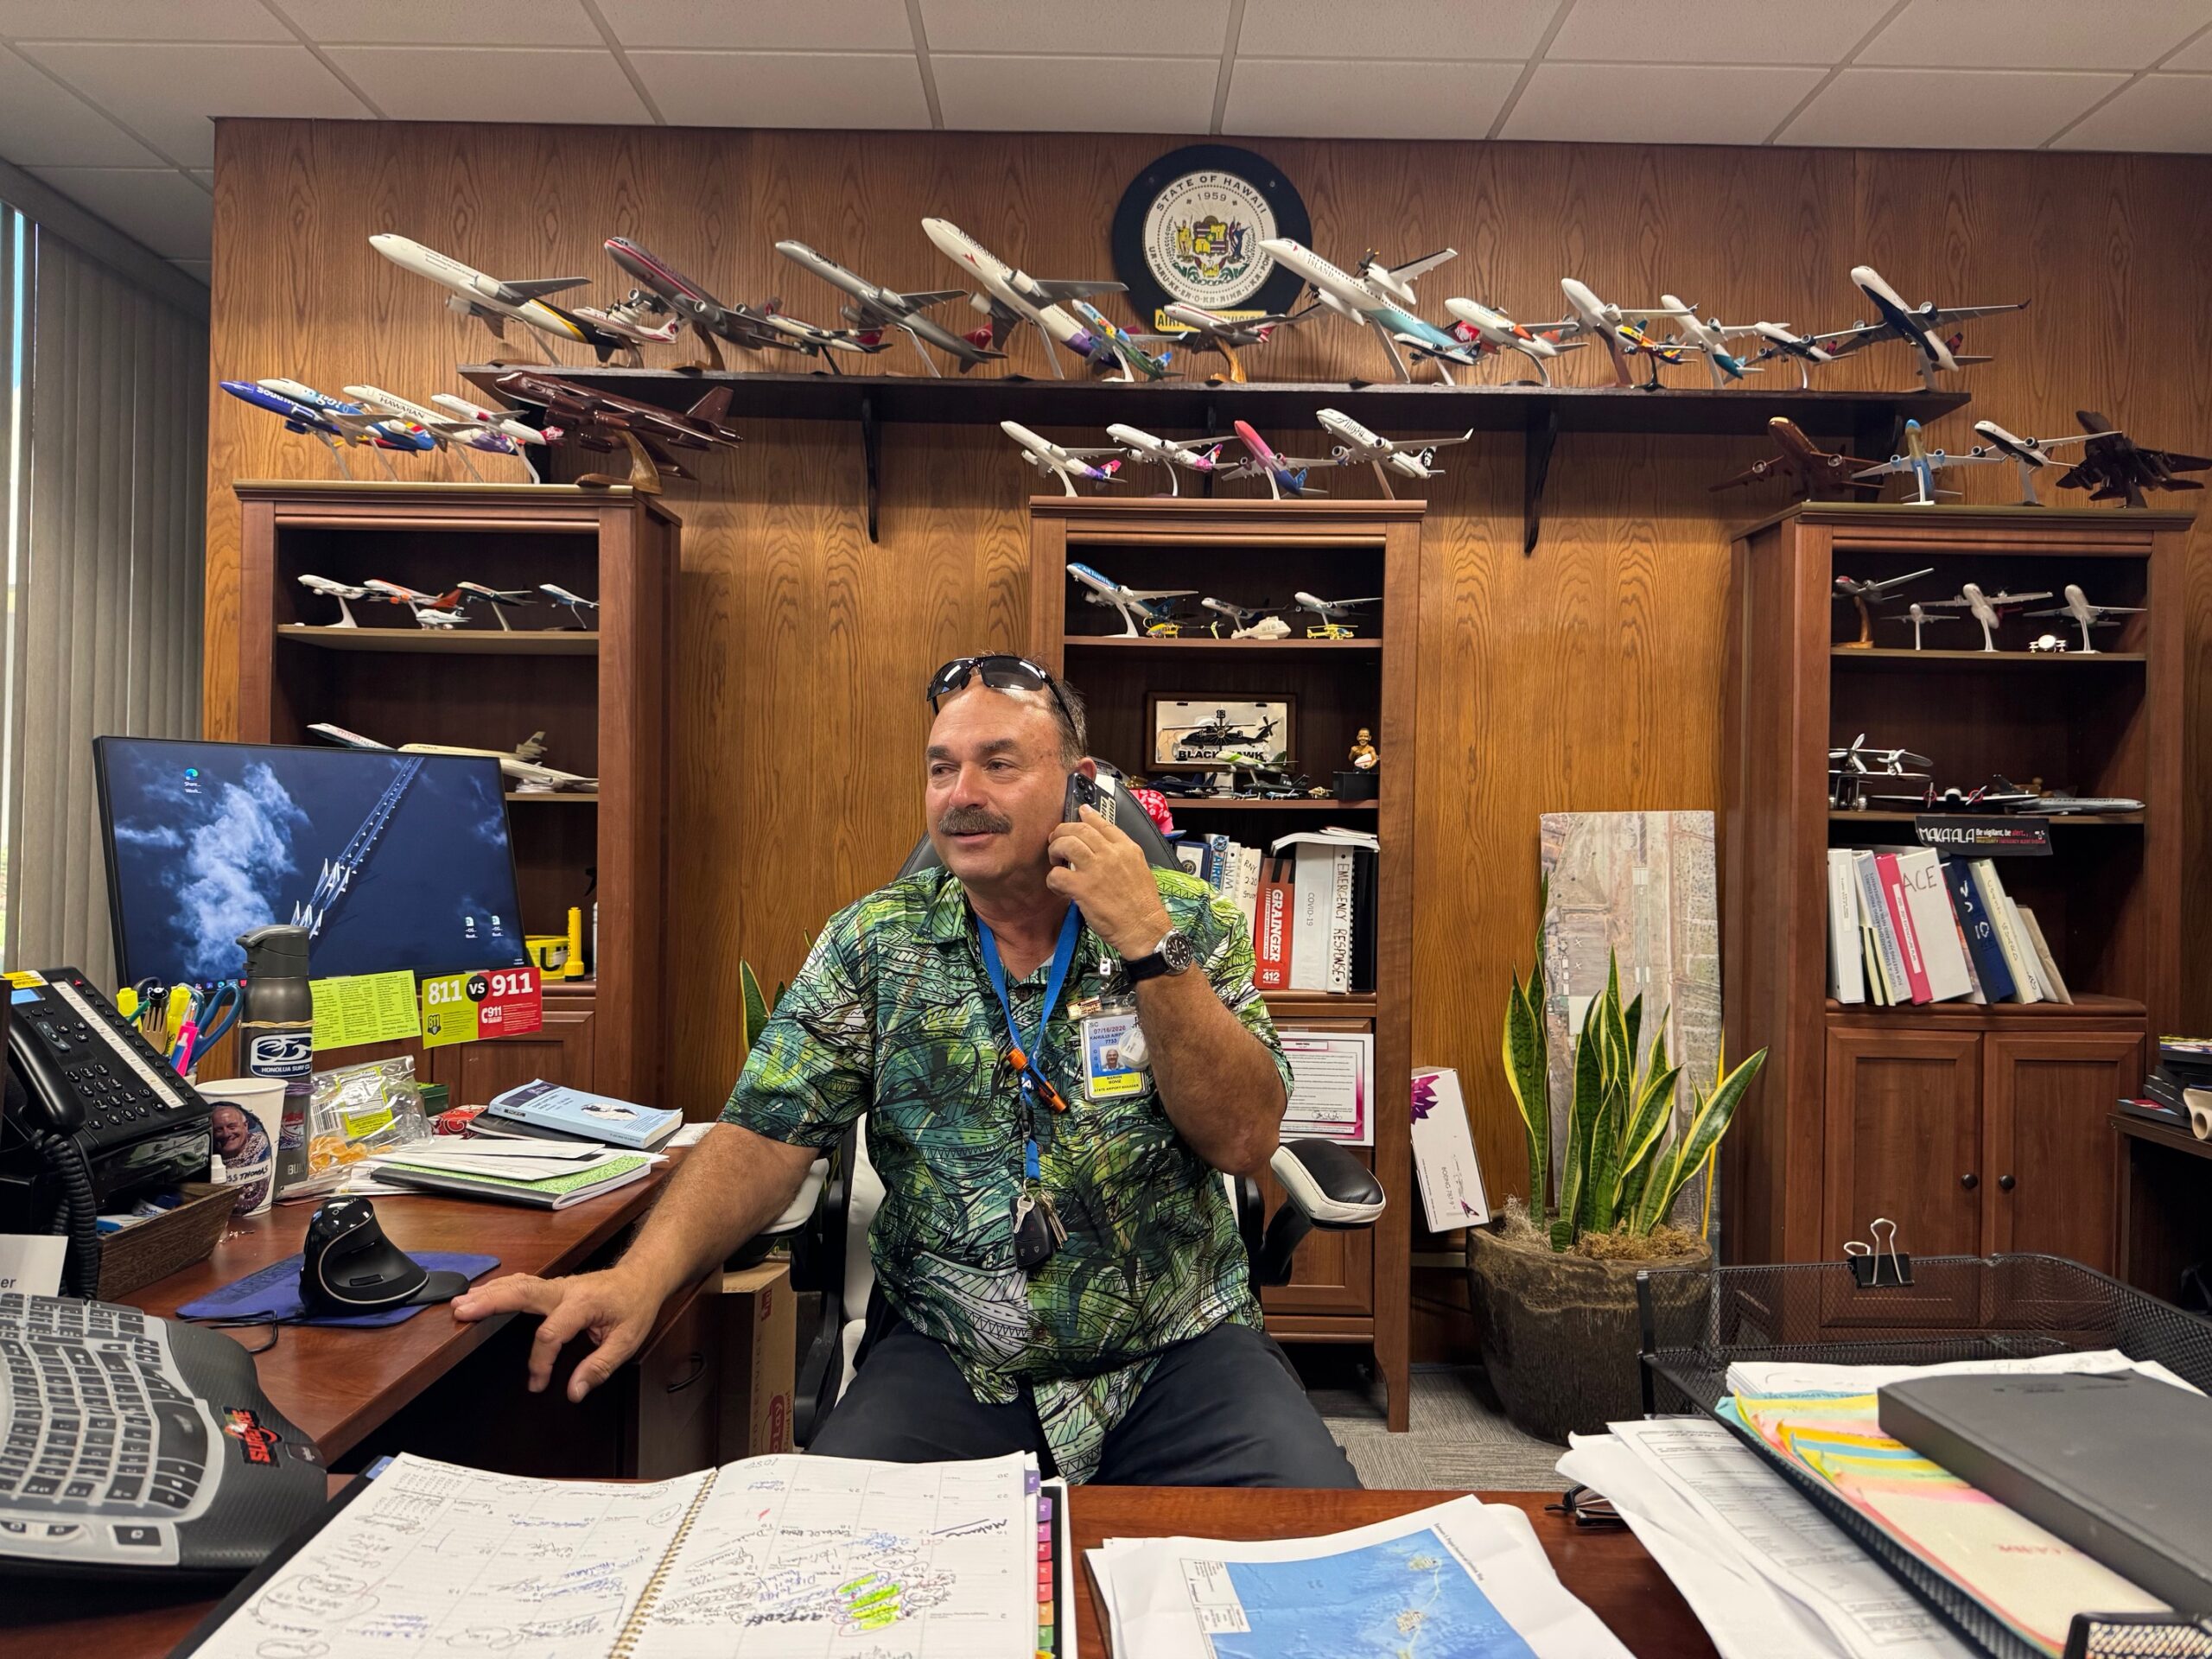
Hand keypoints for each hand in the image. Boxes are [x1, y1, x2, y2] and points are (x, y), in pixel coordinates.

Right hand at [452, 1268, 657, 1402]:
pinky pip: (522, 1284)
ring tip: (461, 1303)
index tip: (538, 1383)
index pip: (551, 1334)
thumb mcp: (627, 1341)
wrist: (641, 1278)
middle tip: (464, 1313)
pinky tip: (481, 1294)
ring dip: (488, 1293)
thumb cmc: (634, 1305)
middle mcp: (565, 1290)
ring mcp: (557, 1285)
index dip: (540, 1362)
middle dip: (491, 1303)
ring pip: (517, 1285)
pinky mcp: (552, 1287)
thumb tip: (575, 1391)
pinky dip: (499, 1288)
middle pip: (522, 1293)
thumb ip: (599, 1366)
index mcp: (582, 1303)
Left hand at [1048, 805, 1172, 958]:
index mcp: (1127, 848)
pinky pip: (1057, 875)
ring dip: (1055, 849)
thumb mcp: (1140, 869)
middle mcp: (1111, 854)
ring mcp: (1096, 869)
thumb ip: (1123, 855)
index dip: (1087, 816)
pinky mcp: (1083, 888)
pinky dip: (1053, 878)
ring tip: (1055, 860)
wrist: (1144, 928)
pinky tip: (1058, 885)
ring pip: (1066, 844)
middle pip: (1079, 829)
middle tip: (1057, 840)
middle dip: (1063, 831)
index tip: (1080, 813)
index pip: (1103, 823)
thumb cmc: (1143, 905)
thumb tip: (1106, 848)